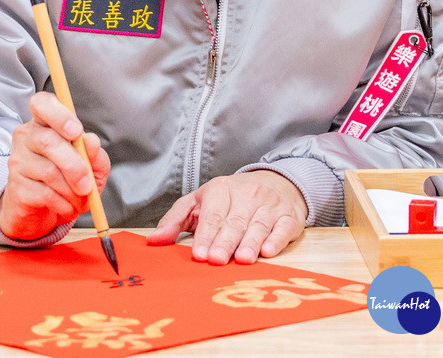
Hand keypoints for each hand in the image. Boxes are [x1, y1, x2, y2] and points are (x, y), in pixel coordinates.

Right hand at [0, 91, 110, 240]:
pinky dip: (63, 204)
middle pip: (48, 141)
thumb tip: (91, 142)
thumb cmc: (67, 181)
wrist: (42, 212)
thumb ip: (95, 154)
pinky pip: (45, 194)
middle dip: (74, 166)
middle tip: (87, 185)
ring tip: (80, 200)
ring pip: (49, 171)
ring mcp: (18, 161)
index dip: (59, 114)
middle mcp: (27, 137)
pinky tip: (66, 206)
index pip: (42, 103)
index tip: (77, 132)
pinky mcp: (16, 186)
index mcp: (45, 123)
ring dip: (72, 191)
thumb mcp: (90, 167)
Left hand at [147, 170, 307, 263]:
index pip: (212, 215)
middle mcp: (246, 195)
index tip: (199, 254)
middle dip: (225, 242)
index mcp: (220, 190)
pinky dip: (276, 239)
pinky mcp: (289, 216)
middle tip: (216, 260)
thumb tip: (153, 240)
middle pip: (234, 222)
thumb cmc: (229, 198)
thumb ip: (175, 220)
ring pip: (258, 225)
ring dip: (250, 243)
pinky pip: (283, 228)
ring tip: (242, 259)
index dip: (206, 235)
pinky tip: (268, 251)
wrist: (274, 183)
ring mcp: (269, 205)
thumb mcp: (198, 201)